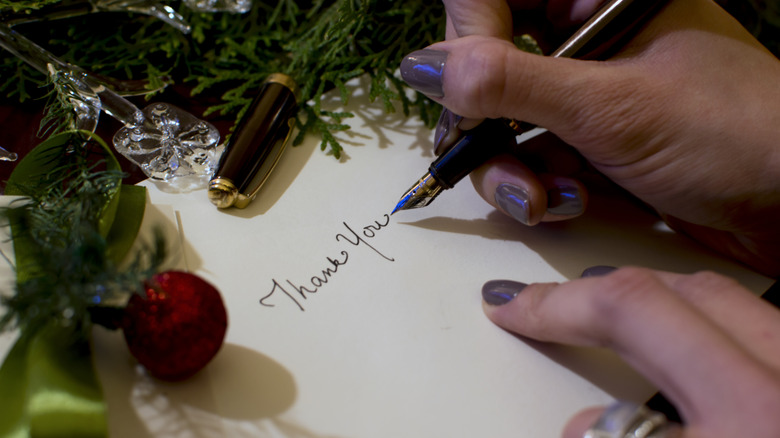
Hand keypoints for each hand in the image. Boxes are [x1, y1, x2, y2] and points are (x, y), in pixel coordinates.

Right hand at [400, 0, 779, 275]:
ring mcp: (585, 90)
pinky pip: (527, 155)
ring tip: (543, 198)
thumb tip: (428, 68)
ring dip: (507, 168)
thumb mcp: (612, 107)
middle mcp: (585, 37)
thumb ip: (510, 84)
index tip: (466, 92)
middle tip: (489, 153)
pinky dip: (534, 186)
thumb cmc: (733, 136)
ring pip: (499, 118)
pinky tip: (566, 203)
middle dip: (481, 121)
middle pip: (485, 62)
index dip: (468, 35)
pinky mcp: (587, 138)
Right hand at [481, 267, 779, 436]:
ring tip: (604, 305)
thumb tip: (583, 430)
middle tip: (539, 304)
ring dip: (652, 298)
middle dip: (586, 295)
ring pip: (728, 301)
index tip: (514, 310)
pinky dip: (715, 324)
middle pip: (669, 298)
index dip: (556, 312)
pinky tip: (692, 335)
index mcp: (751, 431)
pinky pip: (768, 332)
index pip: (631, 333)